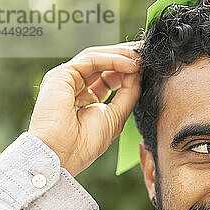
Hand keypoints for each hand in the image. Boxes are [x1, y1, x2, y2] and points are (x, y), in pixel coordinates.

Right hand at [28, 42, 141, 176]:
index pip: (109, 77)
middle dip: (126, 58)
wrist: (62, 154)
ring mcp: (67, 80)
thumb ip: (128, 93)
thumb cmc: (85, 143)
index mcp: (86, 99)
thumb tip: (139, 73)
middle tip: (147, 55)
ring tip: (141, 58)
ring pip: (97, 58)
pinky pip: (91, 60)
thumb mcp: (116, 116)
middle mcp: (75, 87)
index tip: (148, 67)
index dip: (128, 71)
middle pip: (103, 64)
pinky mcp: (61, 75)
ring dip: (121, 56)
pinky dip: (112, 59)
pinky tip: (130, 64)